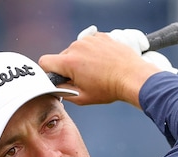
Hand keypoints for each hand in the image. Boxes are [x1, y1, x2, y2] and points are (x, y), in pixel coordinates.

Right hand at [39, 28, 164, 107]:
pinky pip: (88, 44)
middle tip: (82, 79)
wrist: (132, 77)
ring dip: (80, 59)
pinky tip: (101, 63)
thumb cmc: (109, 88)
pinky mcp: (100, 37)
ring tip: (95, 71)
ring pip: (75, 50)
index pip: (45, 62)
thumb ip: (64, 91)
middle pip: (61, 57)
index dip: (47, 72)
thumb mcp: (82, 98)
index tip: (56, 77)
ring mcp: (89, 40)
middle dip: (67, 68)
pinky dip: (92, 52)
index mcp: (70, 62)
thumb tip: (57, 86)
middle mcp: (77, 47)